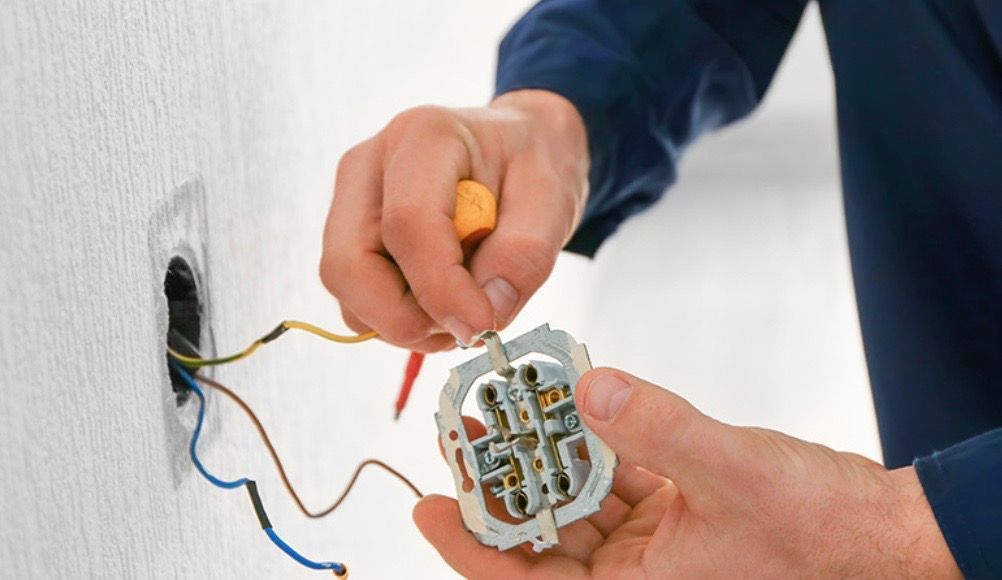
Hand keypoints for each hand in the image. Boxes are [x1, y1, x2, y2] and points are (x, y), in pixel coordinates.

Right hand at [319, 90, 588, 350]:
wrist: (515, 151)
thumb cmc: (530, 168)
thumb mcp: (552, 200)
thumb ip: (526, 254)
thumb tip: (488, 315)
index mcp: (424, 136)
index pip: (408, 223)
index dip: (441, 288)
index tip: (482, 326)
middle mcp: (368, 164)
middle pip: (350, 264)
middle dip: (408, 317)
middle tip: (469, 324)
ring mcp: (349, 201)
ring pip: (347, 290)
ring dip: (405, 323)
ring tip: (463, 306)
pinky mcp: (347, 236)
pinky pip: (355, 302)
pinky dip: (397, 321)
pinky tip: (441, 303)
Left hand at [414, 368, 960, 577]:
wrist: (877, 533)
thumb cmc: (817, 529)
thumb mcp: (733, 473)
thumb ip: (658, 429)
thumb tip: (589, 389)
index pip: (529, 579)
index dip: (471, 546)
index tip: (428, 504)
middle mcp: (633, 573)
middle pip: (541, 534)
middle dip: (500, 487)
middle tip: (462, 436)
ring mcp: (650, 544)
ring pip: (573, 503)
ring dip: (542, 459)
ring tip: (506, 412)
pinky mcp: (671, 512)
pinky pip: (613, 480)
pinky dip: (592, 444)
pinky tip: (571, 407)